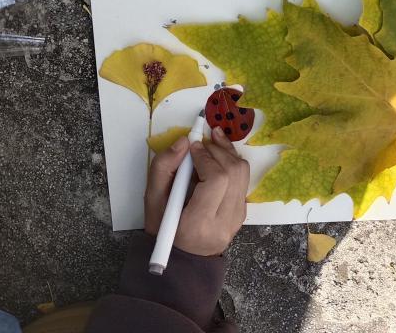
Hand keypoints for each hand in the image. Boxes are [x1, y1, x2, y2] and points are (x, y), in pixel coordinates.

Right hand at [145, 125, 249, 255]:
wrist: (182, 255)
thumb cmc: (163, 228)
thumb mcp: (152, 199)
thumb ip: (163, 167)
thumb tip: (184, 142)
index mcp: (198, 224)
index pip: (216, 180)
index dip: (206, 157)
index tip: (193, 146)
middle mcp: (224, 223)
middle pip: (234, 174)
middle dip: (218, 150)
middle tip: (203, 139)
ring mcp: (237, 219)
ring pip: (243, 174)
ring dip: (228, 152)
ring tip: (213, 139)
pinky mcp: (242, 213)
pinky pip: (243, 181)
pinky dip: (232, 163)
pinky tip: (219, 155)